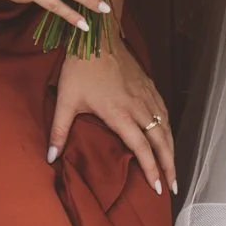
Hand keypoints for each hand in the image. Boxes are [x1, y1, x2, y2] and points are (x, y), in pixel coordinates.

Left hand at [48, 46, 175, 196]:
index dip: (151, 170)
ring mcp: (147, 95)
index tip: (157, 188)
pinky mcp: (150, 86)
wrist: (97, 37)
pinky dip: (169, 129)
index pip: (142, 149)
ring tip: (173, 168)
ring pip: (166, 127)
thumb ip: (59, 131)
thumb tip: (50, 157)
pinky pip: (165, 112)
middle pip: (161, 141)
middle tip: (174, 186)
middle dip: (169, 165)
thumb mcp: (66, 101)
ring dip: (172, 149)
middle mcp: (139, 107)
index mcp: (120, 114)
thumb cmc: (80, 69)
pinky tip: (168, 137)